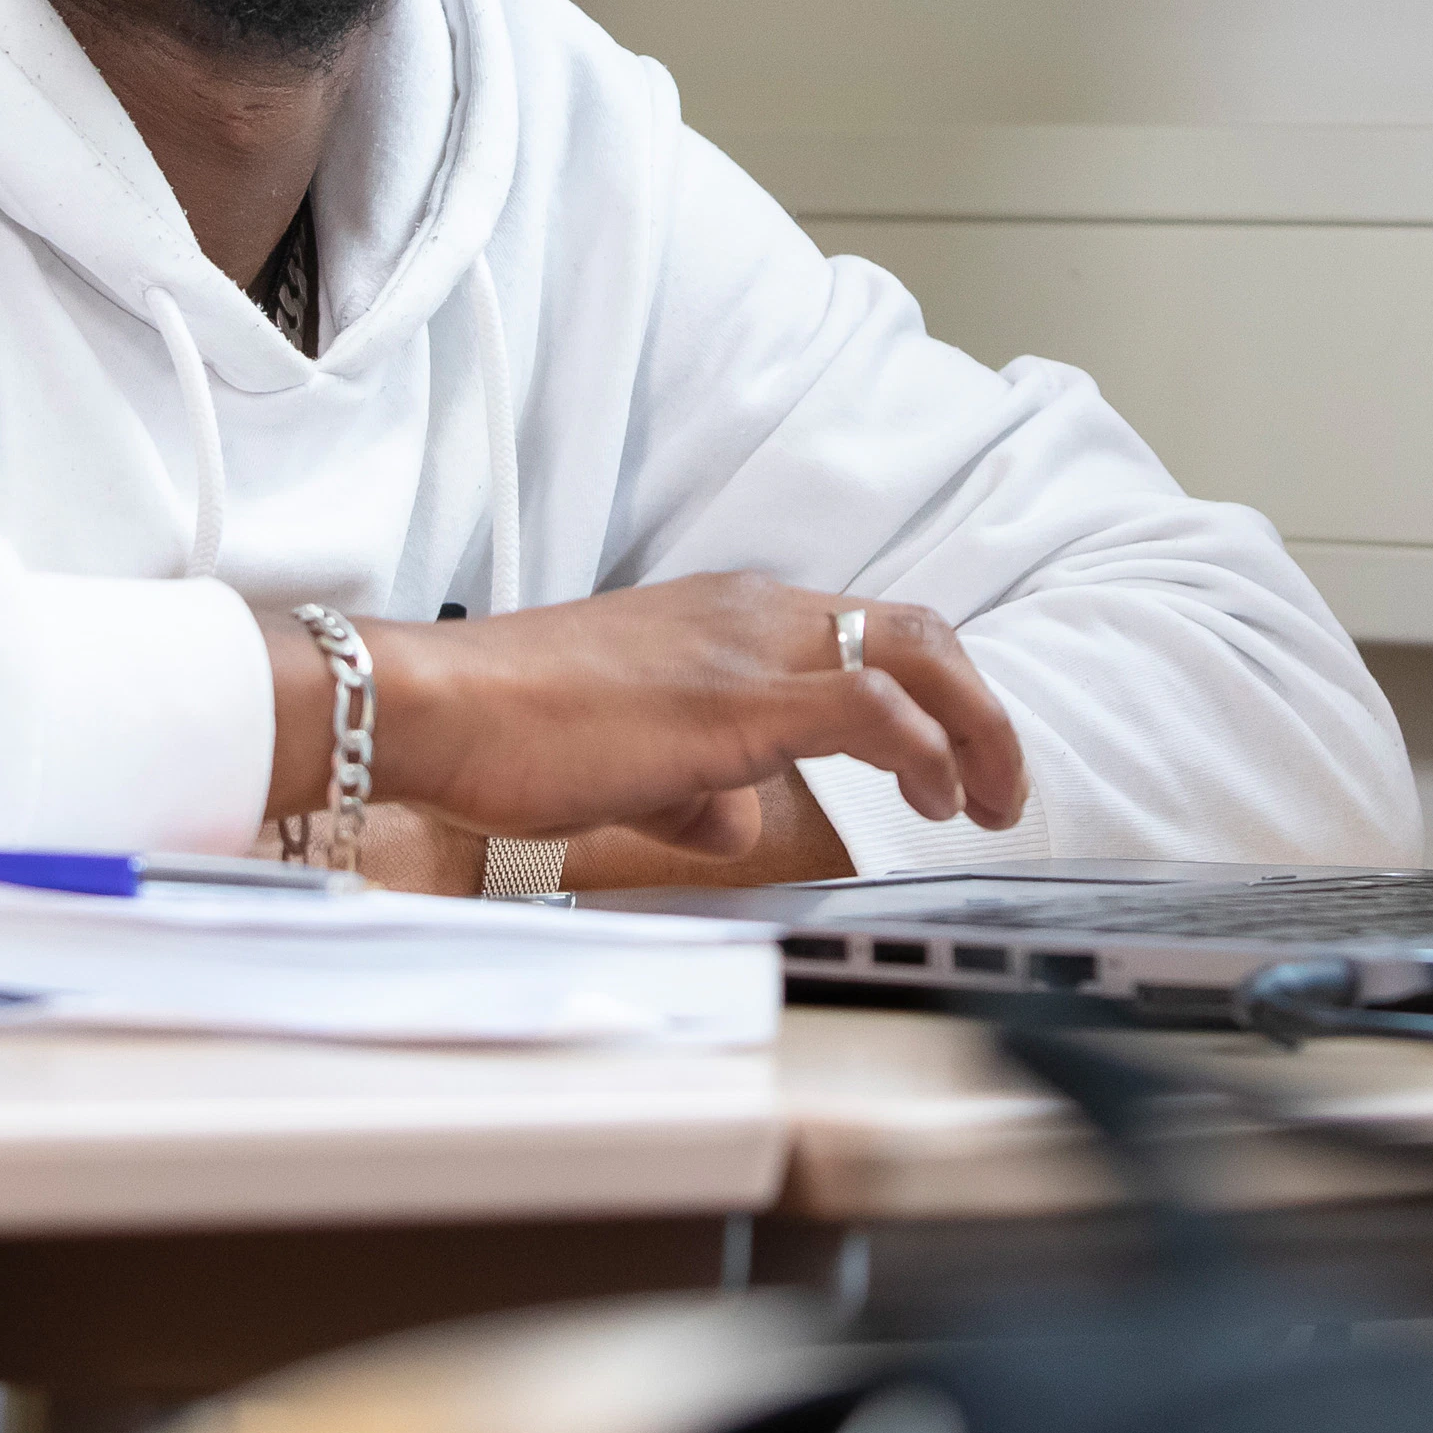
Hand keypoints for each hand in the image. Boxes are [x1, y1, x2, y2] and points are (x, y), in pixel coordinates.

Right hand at [262, 577, 1027, 858]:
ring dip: (974, 730)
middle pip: (916, 629)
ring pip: (913, 653)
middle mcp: (750, 614)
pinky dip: (921, 746)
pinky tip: (930, 796)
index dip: (930, 692)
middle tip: (997, 785)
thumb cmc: (508, 731)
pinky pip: (869, 704)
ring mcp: (746, 650)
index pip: (863, 631)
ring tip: (986, 801)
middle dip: (978, 706)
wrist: (435, 705)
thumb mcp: (624, 759)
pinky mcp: (736, 702)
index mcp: (726, 618)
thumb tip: (735, 819)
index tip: (955, 759)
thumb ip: (694, 784)